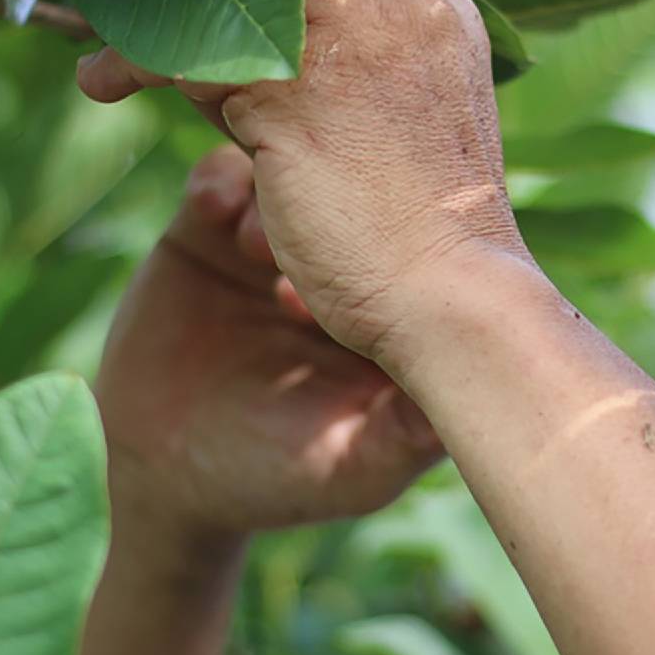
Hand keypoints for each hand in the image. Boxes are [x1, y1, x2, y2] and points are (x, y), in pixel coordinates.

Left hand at [77, 0, 530, 369]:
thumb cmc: (422, 232)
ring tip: (100, 38)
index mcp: (436, 9)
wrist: (453, 300)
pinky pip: (185, 51)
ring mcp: (348, 45)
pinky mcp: (290, 97)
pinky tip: (102, 82)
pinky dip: (131, 60)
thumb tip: (243, 46)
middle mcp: (396, 7)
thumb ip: (346, 65)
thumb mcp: (402, 120)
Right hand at [95, 144, 441, 538]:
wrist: (165, 473)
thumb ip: (410, 435)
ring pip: (294, 175)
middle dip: (341, 206)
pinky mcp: (208, 228)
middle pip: (361, 197)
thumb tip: (489, 399)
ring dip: (280, 192)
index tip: (368, 281)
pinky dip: (222, 181)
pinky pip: (223, 175)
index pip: (418, 252)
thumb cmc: (279, 480)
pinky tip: (212, 212)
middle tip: (304, 254)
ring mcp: (276, 238)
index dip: (401, 250)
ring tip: (255, 245)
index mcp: (390, 307)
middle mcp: (342, 262)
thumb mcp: (355, 470)